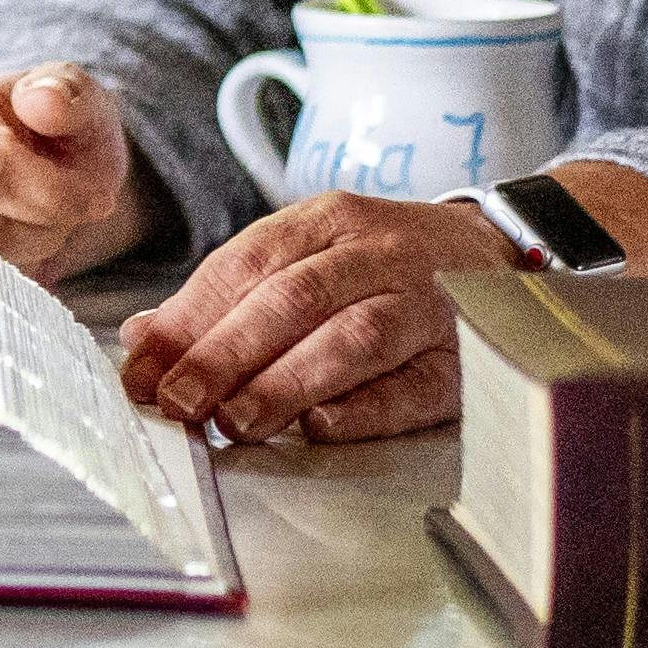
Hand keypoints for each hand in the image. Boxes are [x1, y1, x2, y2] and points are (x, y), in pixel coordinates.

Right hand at [0, 63, 145, 279]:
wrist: (19, 164)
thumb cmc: (51, 137)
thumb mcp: (79, 105)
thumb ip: (69, 94)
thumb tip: (40, 100)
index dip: (52, 196)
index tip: (92, 200)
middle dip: (39, 230)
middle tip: (55, 213)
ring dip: (17, 255)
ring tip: (23, 224)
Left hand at [111, 189, 487, 443]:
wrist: (504, 253)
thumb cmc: (383, 264)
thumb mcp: (308, 254)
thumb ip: (229, 294)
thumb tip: (143, 340)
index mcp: (327, 221)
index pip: (244, 264)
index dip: (187, 320)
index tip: (143, 371)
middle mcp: (379, 254)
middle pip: (292, 300)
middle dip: (225, 354)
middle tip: (179, 403)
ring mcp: (428, 305)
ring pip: (352, 338)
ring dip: (285, 383)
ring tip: (235, 422)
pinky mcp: (466, 359)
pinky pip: (416, 385)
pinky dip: (367, 409)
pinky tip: (322, 426)